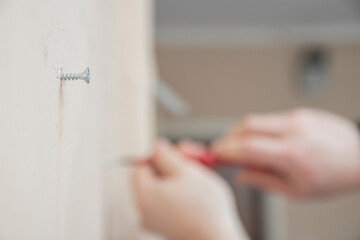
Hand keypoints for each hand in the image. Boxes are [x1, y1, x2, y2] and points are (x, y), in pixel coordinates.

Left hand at [133, 140, 248, 239]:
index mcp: (144, 195)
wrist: (219, 239)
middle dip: (172, 163)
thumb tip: (156, 146)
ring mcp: (156, 220)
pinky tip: (197, 188)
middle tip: (191, 157)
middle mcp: (145, 209)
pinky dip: (180, 191)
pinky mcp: (168, 225)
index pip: (140, 166)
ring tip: (198, 172)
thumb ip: (166, 155)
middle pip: (152, 176)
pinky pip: (169, 201)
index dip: (157, 155)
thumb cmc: (205, 208)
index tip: (174, 152)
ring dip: (179, 175)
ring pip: (163, 187)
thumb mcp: (186, 171)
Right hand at [213, 108, 359, 197]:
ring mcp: (296, 118)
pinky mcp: (299, 112)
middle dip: (228, 136)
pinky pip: (270, 118)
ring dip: (240, 130)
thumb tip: (242, 175)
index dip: (227, 149)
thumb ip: (264, 180)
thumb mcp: (297, 190)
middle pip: (247, 125)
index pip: (248, 146)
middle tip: (220, 147)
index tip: (215, 153)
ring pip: (257, 119)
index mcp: (292, 154)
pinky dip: (257, 128)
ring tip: (237, 145)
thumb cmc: (334, 177)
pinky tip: (258, 139)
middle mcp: (293, 130)